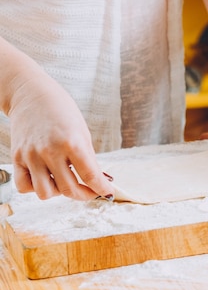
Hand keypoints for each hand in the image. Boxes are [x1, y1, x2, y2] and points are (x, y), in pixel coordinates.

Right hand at [8, 75, 114, 200]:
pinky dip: (35, 188)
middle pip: (68, 190)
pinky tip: (45, 178)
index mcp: (72, 143)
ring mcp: (31, 156)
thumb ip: (88, 158)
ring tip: (65, 181)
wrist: (32, 94)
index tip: (108, 193)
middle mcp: (50, 152)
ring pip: (44, 193)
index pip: (90, 176)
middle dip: (84, 195)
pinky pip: (24, 186)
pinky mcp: (17, 157)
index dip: (102, 189)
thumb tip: (99, 180)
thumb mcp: (82, 132)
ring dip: (58, 193)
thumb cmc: (61, 111)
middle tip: (90, 192)